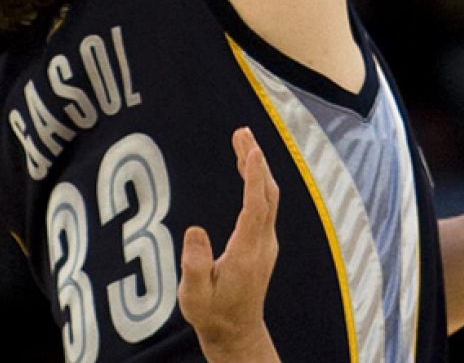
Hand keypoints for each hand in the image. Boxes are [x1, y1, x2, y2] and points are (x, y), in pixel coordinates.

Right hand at [179, 127, 281, 362]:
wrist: (236, 332)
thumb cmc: (213, 314)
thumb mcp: (194, 295)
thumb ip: (195, 263)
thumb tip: (194, 229)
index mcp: (247, 252)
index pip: (255, 206)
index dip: (254, 176)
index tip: (250, 149)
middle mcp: (263, 243)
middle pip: (267, 193)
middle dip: (256, 160)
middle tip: (242, 131)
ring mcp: (266, 242)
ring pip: (269, 197)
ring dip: (258, 168)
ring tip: (242, 140)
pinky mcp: (263, 243)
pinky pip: (265, 204)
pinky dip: (257, 181)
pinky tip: (247, 169)